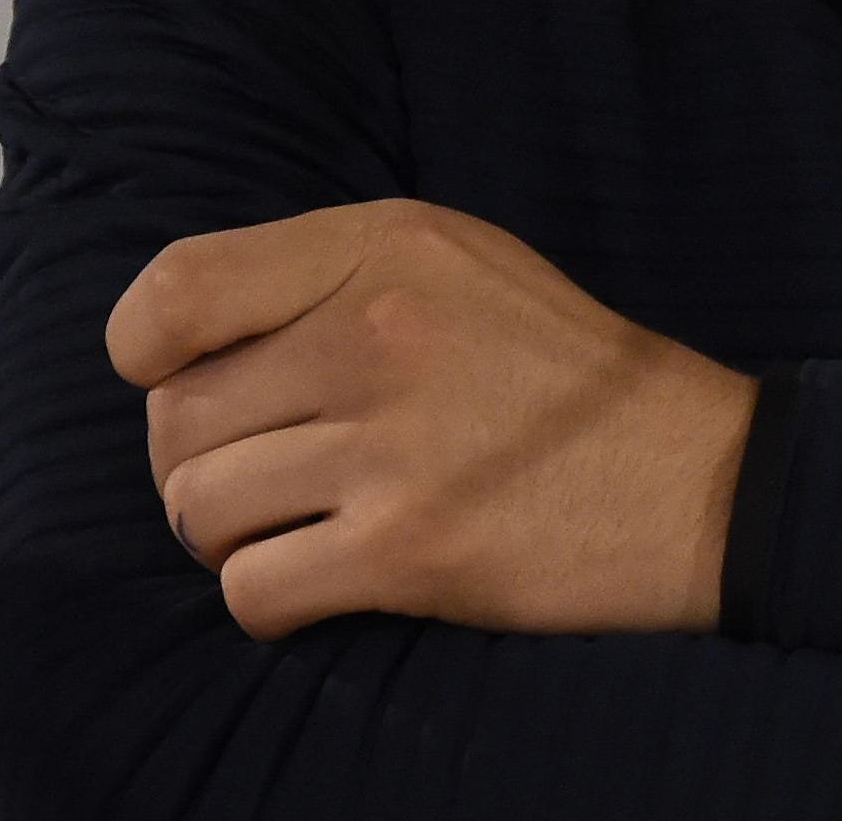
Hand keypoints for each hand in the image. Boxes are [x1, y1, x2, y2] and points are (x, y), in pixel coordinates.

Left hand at [105, 199, 756, 642]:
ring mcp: (390, 443)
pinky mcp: (405, 548)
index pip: (176, 291)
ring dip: (235, 533)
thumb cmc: (560, 371)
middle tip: (269, 469)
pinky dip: (272, 595)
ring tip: (306, 519)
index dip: (149, 350)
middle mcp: (378, 330)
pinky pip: (250, 589)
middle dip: (199, 460)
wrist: (693, 476)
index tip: (185, 377)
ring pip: (199, 509)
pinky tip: (330, 572)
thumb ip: (329, 275)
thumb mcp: (461, 263)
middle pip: (176, 420)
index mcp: (387, 245)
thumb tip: (179, 340)